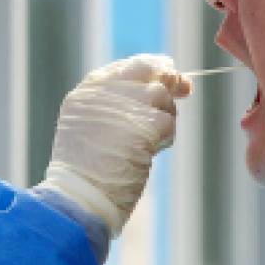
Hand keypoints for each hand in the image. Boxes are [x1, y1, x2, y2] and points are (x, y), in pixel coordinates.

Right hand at [38, 54, 190, 235]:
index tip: (167, 70)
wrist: (80, 197)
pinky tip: (152, 152)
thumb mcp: (89, 129)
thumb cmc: (86, 172)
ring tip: (150, 142)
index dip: (151, 68)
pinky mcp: (145, 124)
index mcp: (86, 92)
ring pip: (161, 96)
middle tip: (184, 89)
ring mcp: (125, 105)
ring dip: (165, 117)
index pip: (126, 67)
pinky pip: (168, 121)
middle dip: (167, 82)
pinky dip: (166, 138)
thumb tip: (160, 87)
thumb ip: (116, 106)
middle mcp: (104, 92)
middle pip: (148, 73)